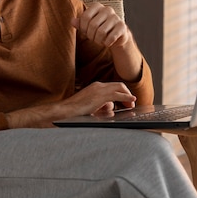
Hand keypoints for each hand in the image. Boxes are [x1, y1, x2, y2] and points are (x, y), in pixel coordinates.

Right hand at [5, 81, 135, 128]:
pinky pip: (118, 95)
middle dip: (127, 93)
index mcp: (94, 87)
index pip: (112, 87)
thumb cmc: (74, 112)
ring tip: (131, 105)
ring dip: (127, 96)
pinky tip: (132, 101)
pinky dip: (126, 97)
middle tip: (131, 104)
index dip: (122, 93)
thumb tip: (110, 108)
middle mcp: (98, 85)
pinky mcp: (100, 96)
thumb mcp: (90, 107)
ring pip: (119, 88)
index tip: (126, 102)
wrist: (64, 112)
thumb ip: (100, 106)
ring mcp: (99, 89)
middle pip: (118, 85)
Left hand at [71, 2, 130, 47]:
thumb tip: (72, 21)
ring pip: (101, 32)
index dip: (83, 28)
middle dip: (91, 35)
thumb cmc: (99, 29)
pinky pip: (111, 37)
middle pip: (93, 25)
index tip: (85, 32)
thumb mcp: (87, 26)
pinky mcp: (122, 26)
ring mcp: (116, 17)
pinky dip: (107, 43)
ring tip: (99, 40)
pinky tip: (107, 42)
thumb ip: (79, 23)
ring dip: (98, 40)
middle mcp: (107, 9)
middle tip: (93, 38)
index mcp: (97, 6)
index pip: (85, 17)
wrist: (116, 36)